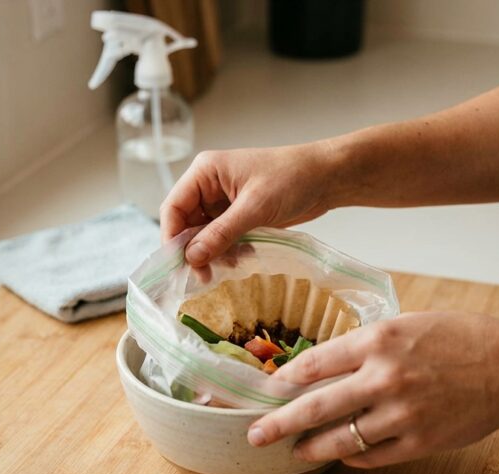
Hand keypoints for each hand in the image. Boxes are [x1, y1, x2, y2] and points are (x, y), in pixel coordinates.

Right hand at [160, 142, 340, 265]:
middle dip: (194, 250)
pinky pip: (223, 237)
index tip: (179, 265)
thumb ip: (221, 233)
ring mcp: (224, 200)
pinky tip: (245, 256)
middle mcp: (209, 185)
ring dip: (213, 252)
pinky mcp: (239, 214)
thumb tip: (192, 257)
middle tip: (203, 276)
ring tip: (229, 266)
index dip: (172, 237)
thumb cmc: (292, 179)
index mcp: (205, 172)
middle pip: (186, 223)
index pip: (173, 207)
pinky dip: (229, 250)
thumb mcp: (255, 207)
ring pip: (204, 234)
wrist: (327, 178)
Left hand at [246, 312, 498, 467]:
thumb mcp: (409, 323)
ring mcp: (402, 412)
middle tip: (256, 434)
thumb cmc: (462, 339)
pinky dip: (352, 457)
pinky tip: (341, 454)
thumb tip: (327, 363)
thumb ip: (368, 343)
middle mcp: (385, 376)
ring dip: (312, 447)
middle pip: (317, 406)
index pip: (316, 362)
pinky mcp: (419, 441)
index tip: (269, 388)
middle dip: (280, 423)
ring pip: (342, 438)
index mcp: (380, 339)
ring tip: (295, 450)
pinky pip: (373, 455)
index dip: (287, 378)